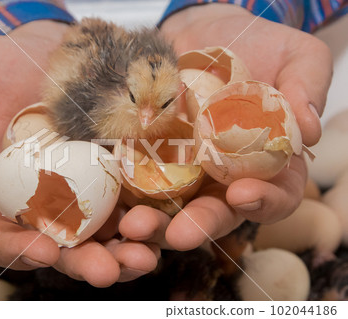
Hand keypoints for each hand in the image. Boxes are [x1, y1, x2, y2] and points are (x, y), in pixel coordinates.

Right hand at [0, 20, 158, 286]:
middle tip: (104, 269)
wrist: (50, 53)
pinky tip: (158, 225)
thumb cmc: (1, 66)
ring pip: (93, 237)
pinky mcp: (107, 181)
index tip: (42, 248)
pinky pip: (124, 209)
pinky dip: (141, 223)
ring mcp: (73, 195)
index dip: (12, 247)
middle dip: (78, 262)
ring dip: (119, 254)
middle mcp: (32, 203)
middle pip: (51, 245)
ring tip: (142, 256)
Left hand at [119, 4, 331, 250]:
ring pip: (171, 208)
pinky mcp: (150, 157)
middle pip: (216, 213)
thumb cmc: (258, 46)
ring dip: (155, 221)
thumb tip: (309, 129)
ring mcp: (185, 171)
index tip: (243, 194)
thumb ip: (307, 86)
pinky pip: (135, 179)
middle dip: (199, 225)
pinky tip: (111, 200)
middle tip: (180, 234)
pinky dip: (124, 193)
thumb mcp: (296, 56)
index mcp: (267, 164)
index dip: (264, 202)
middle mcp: (224, 177)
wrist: (205, 32)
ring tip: (135, 225)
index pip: (274, 196)